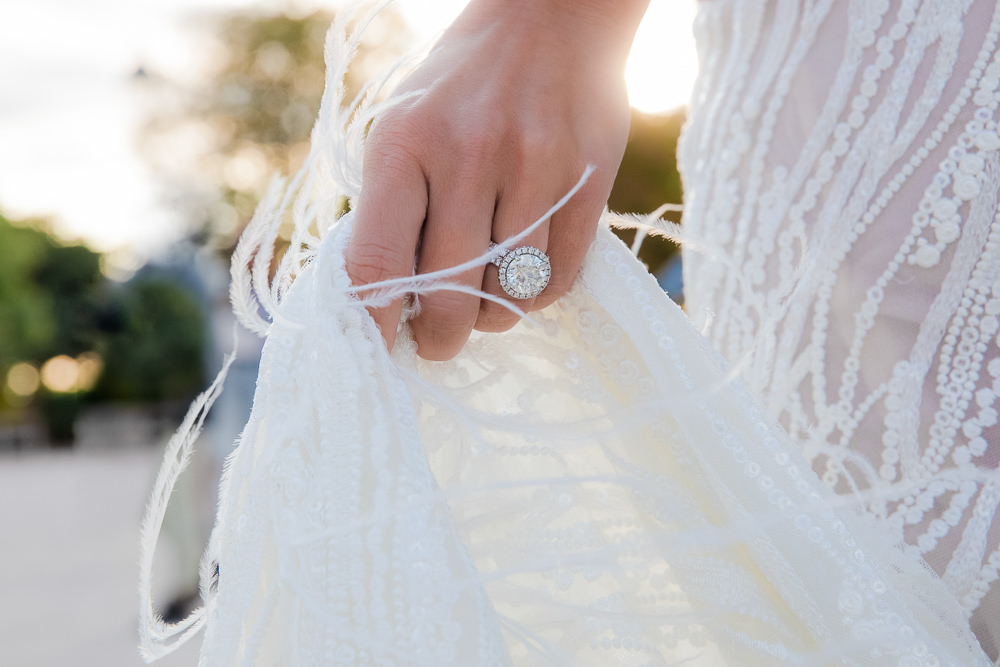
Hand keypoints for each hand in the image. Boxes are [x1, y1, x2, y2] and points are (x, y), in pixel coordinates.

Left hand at [346, 0, 648, 359]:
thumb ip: (388, 209)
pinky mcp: (589, 182)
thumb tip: (381, 303)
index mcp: (403, 145)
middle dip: (440, 338)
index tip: (376, 350)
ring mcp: (534, 170)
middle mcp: (466, 157)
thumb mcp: (402, 128)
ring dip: (494, 316)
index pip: (374, 263)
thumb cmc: (460, 88)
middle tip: (438, 340)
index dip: (371, 325)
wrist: (550, 18)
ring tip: (487, 297)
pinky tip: (525, 273)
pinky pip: (559, 280)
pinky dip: (537, 295)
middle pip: (448, 295)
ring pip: (510, 295)